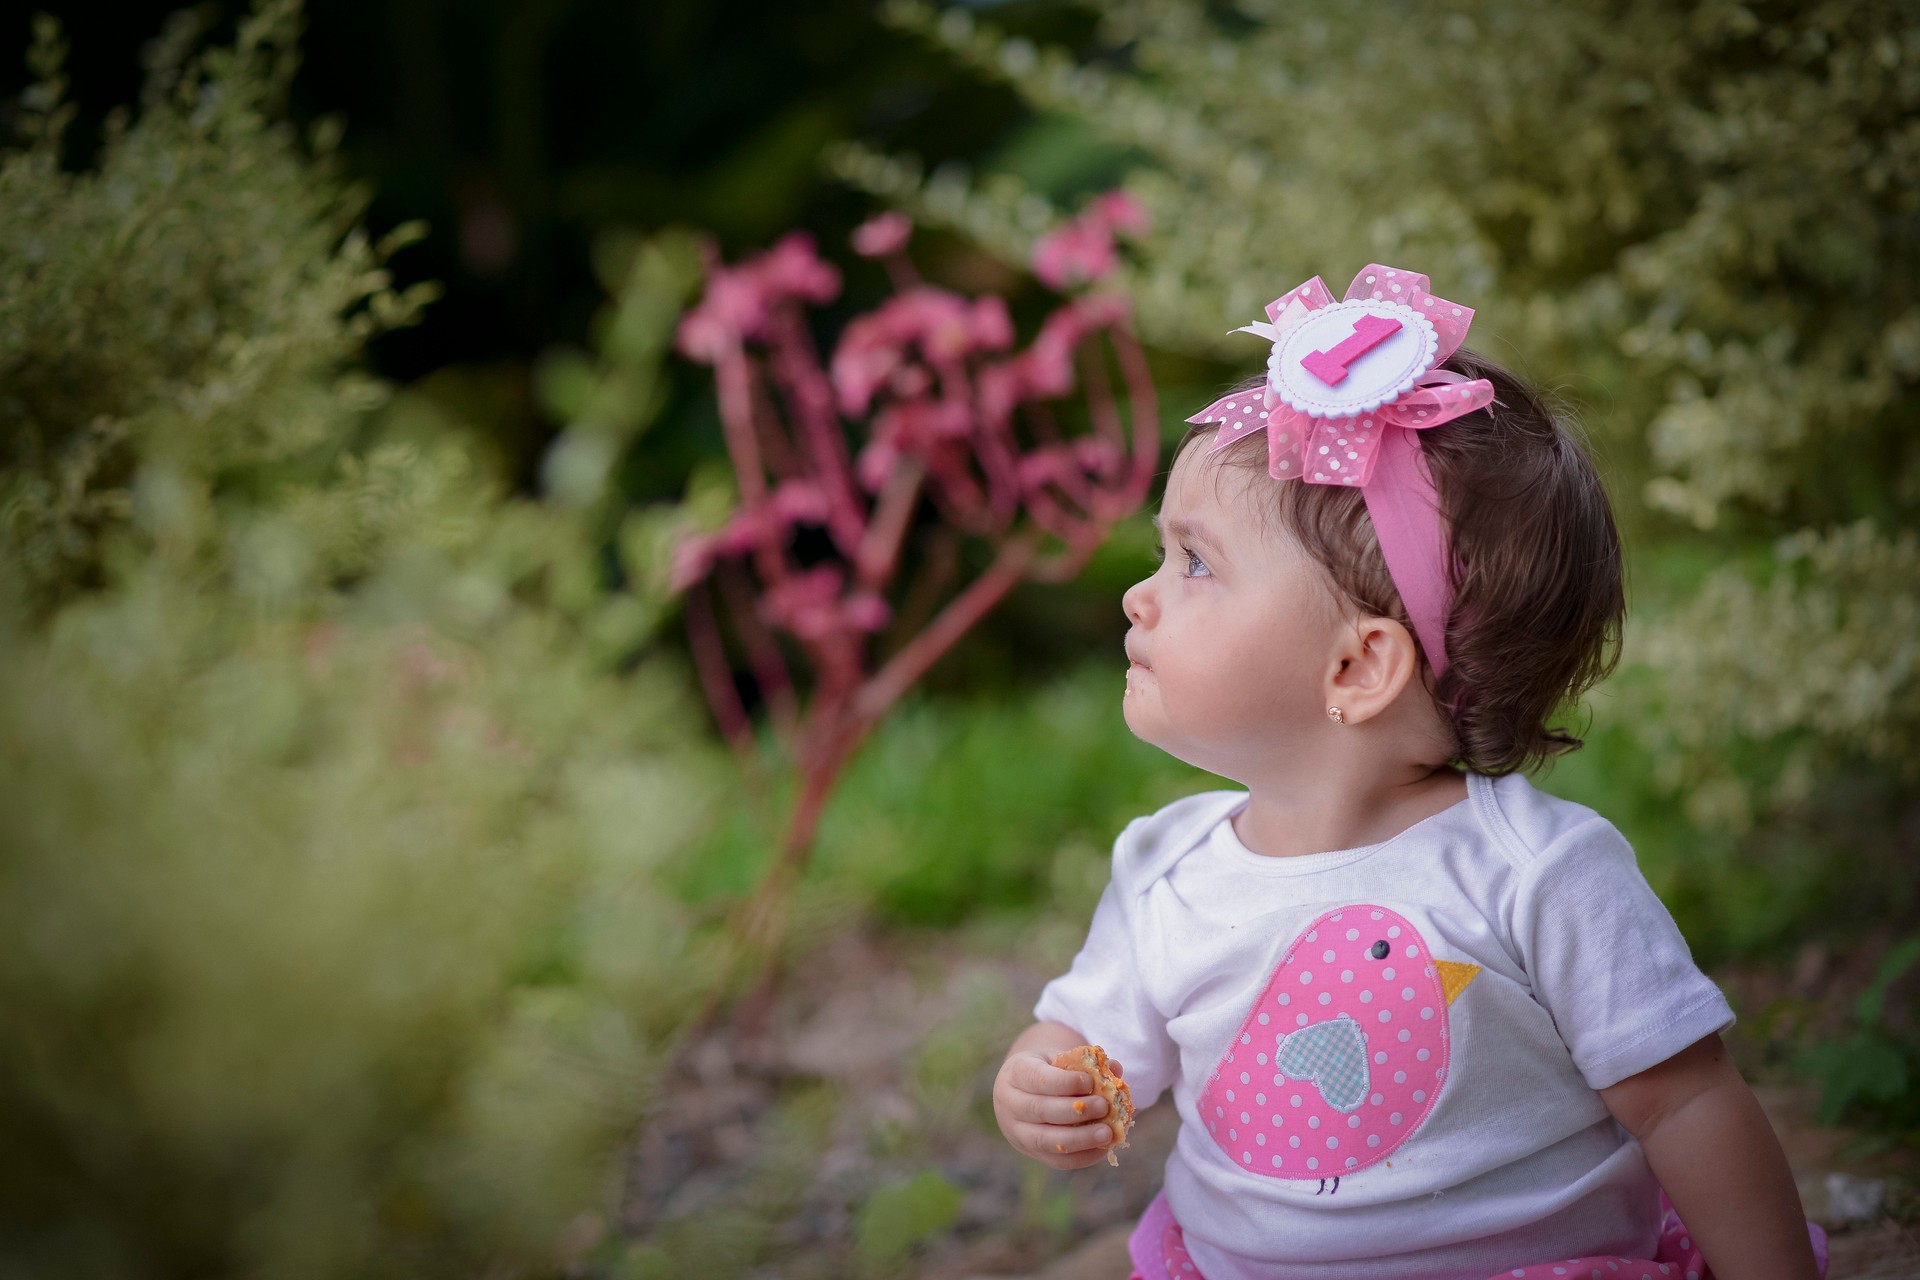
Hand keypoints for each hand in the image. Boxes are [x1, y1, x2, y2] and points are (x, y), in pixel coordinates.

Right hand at [993, 1048, 1123, 1169]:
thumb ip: (1086, 1063)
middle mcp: (1010, 1104)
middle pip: (1039, 1110)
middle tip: (1104, 1106)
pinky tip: (1103, 1148)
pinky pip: (1056, 1160)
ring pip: (1045, 1140)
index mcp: (1016, 1073)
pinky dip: (1082, 1156)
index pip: (1037, 1079)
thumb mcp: (1061, 1059)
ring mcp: (1017, 1132)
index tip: (1090, 1081)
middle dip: (1075, 1110)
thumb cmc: (1048, 1071)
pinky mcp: (1031, 1152)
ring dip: (1079, 1139)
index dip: (1064, 1082)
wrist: (1023, 1092)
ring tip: (1107, 1133)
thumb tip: (1116, 1068)